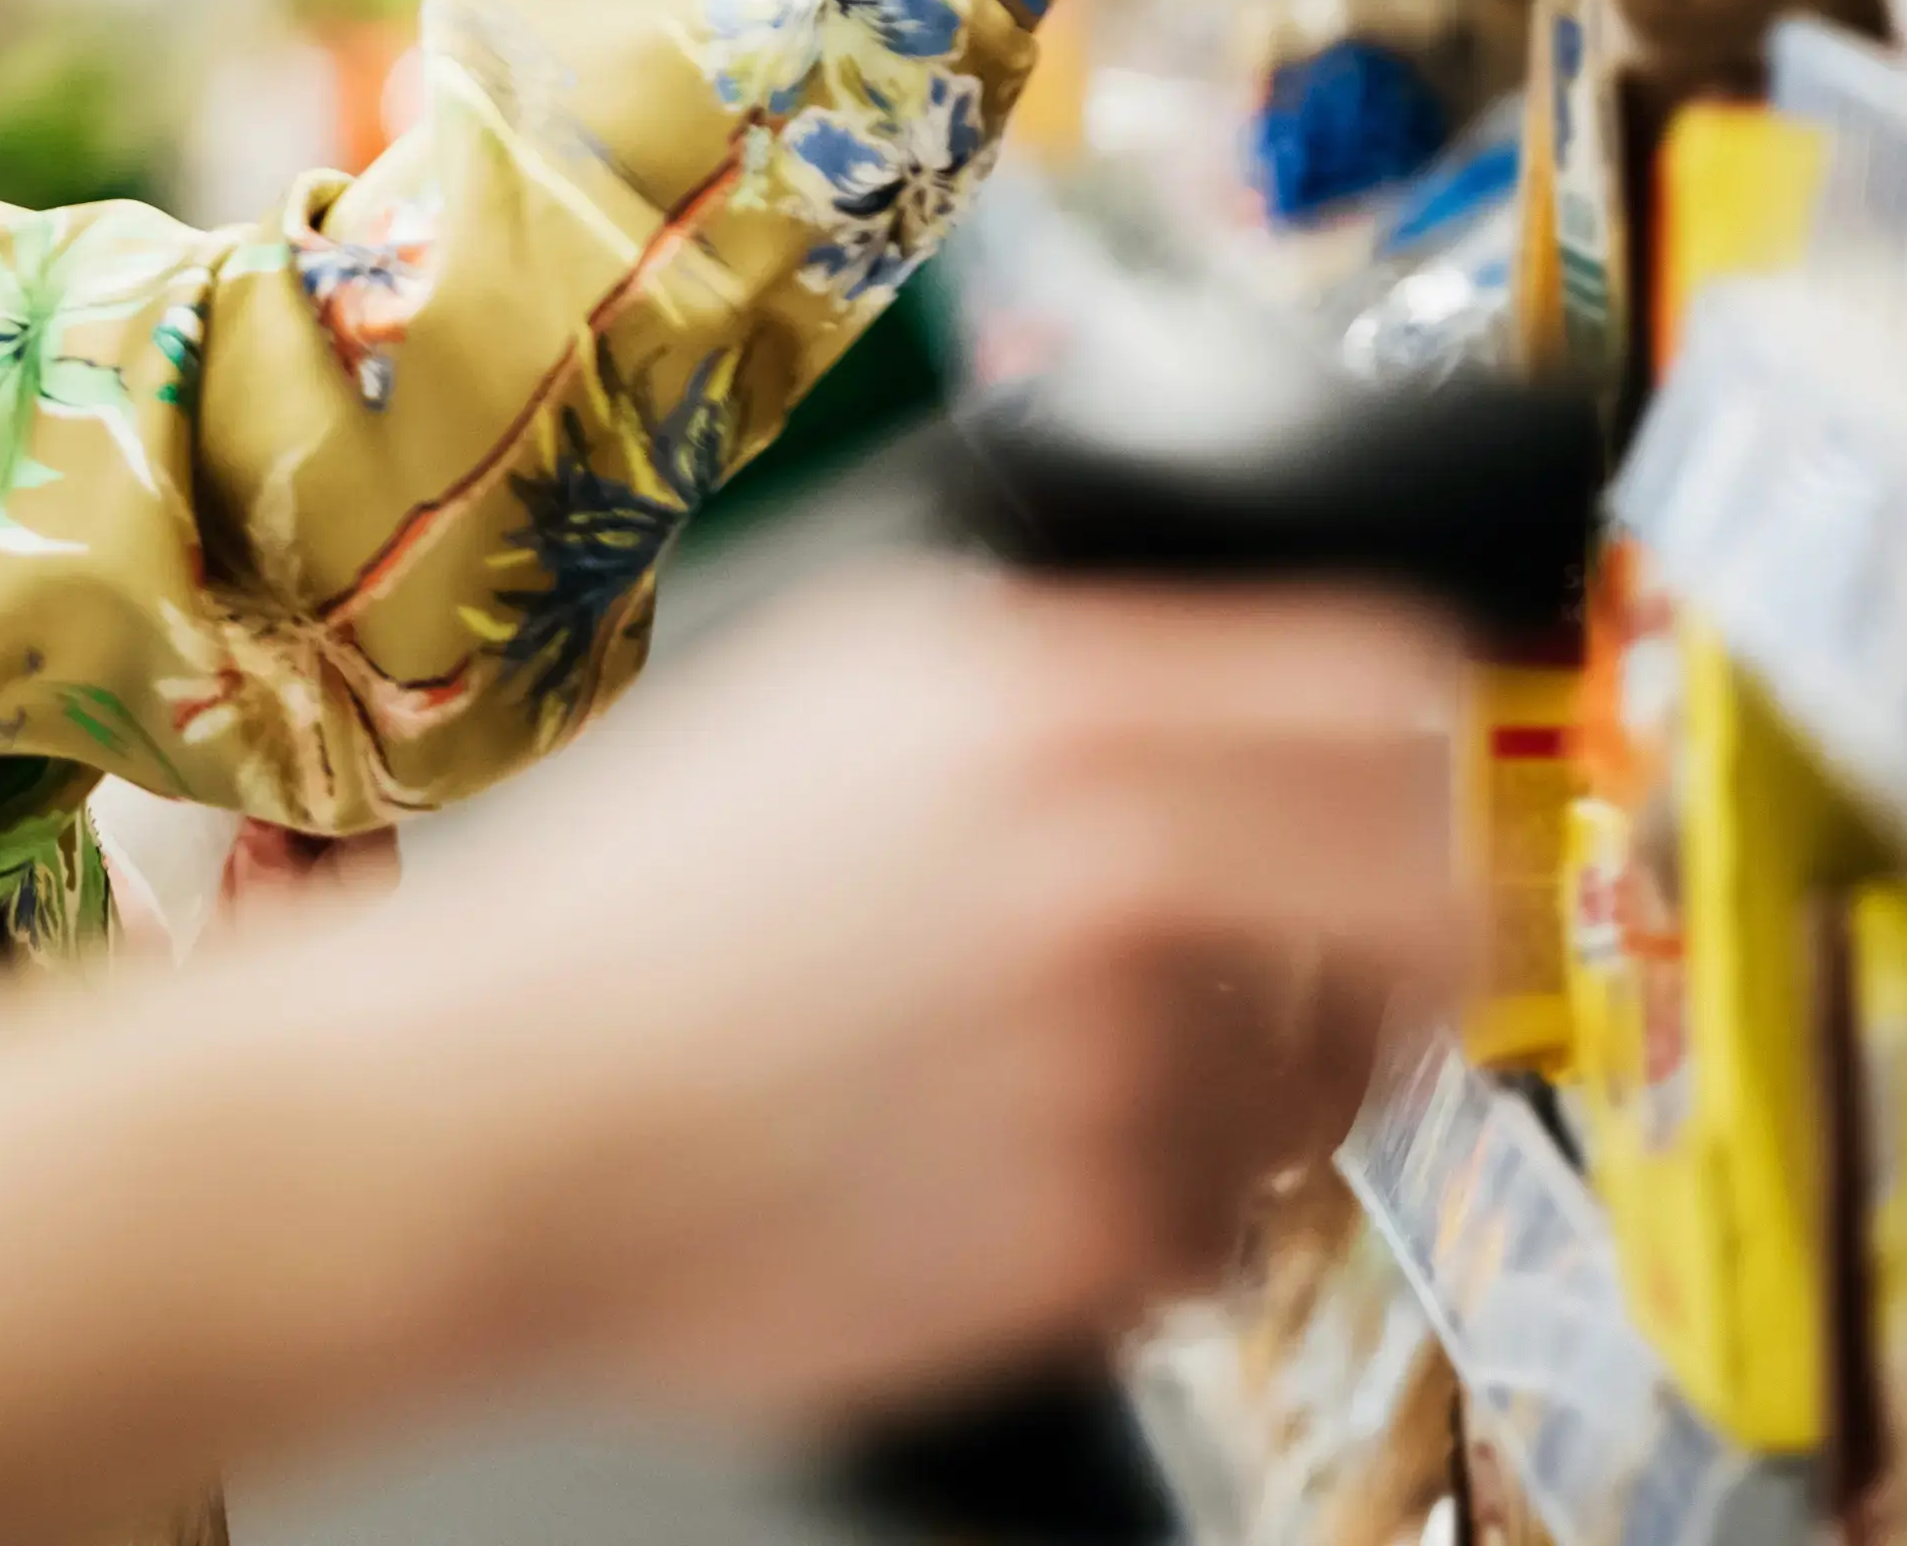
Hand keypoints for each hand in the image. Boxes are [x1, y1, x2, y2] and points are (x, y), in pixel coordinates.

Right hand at [296, 567, 1469, 1431]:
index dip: (1427, 746)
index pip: (1387, 690)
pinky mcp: (1099, 1237)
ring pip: (1323, 1088)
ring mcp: (1120, 1064)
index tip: (1417, 794)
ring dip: (1243, 1092)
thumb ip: (1040, 669)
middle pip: (1429, 899)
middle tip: (1336, 970)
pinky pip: (1216, 1225)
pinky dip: (1138, 1210)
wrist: (477, 1126)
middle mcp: (1110, 864)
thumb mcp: (815, 689)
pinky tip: (990, 1164)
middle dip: (1397, 943)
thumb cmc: (607, 919)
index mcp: (1042, 700)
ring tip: (1059, 1077)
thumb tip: (1230, 692)